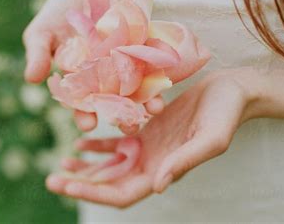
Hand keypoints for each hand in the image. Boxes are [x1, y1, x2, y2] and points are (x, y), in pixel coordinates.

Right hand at [22, 0, 163, 132]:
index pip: (82, 103)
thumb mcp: (43, 31)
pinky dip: (159, 70)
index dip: (84, 114)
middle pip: (114, 101)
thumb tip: (31, 79)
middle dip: (122, 116)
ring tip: (155, 109)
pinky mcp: (142, 48)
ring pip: (137, 87)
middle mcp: (105, 78)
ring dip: (147, 99)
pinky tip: (166, 79)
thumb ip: (39, 53)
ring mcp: (125, 64)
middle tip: (130, 129)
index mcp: (79, 81)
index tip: (88, 125)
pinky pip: (152, 62)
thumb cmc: (60, 14)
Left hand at [46, 69, 255, 207]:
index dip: (94, 194)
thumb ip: (185, 161)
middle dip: (82, 184)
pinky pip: (119, 142)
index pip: (123, 193)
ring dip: (87, 168)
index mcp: (166, 169)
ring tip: (61, 164)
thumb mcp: (210, 138)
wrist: (232, 90)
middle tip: (51, 179)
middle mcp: (154, 162)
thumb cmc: (226, 114)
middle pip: (112, 182)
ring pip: (112, 165)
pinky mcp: (149, 127)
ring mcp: (150, 145)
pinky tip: (81, 142)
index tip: (66, 185)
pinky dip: (99, 146)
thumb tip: (157, 186)